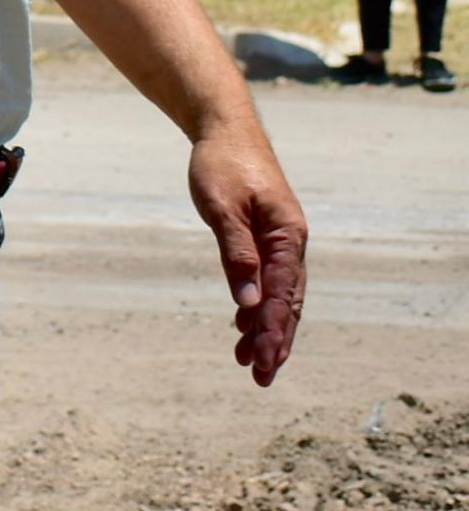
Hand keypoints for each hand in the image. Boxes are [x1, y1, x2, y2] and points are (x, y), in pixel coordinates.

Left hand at [187, 115, 306, 384]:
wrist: (226, 133)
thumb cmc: (222, 166)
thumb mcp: (222, 207)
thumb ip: (237, 253)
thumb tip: (248, 301)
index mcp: (286, 236)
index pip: (284, 294)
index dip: (274, 329)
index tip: (264, 360)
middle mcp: (289, 243)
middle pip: (288, 302)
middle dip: (276, 341)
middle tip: (261, 377)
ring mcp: (280, 243)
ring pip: (279, 296)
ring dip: (266, 329)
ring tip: (250, 363)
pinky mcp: (265, 240)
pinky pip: (267, 282)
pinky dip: (257, 307)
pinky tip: (244, 328)